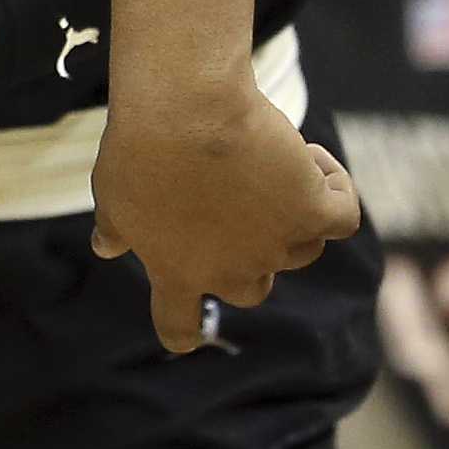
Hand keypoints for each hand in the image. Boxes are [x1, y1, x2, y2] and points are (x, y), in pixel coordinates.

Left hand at [91, 66, 361, 350]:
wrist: (186, 111)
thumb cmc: (140, 149)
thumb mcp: (112, 194)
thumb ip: (114, 227)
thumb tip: (105, 247)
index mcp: (176, 272)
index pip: (178, 325)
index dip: (184, 331)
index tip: (187, 337)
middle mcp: (232, 270)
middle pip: (254, 289)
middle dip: (252, 257)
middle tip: (239, 205)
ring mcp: (275, 245)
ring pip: (303, 250)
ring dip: (294, 216)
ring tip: (279, 164)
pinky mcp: (311, 209)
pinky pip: (343, 215)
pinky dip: (336, 188)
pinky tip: (314, 159)